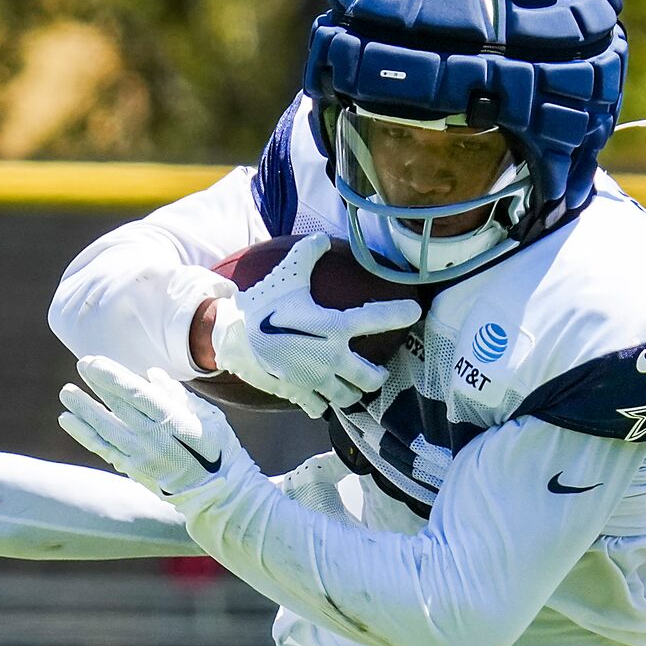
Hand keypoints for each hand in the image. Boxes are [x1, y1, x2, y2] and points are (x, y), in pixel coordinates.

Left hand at [59, 357, 251, 499]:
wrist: (218, 494)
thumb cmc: (219, 449)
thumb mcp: (209, 417)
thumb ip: (178, 395)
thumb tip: (151, 374)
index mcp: (174, 421)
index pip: (136, 393)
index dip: (112, 376)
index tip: (95, 361)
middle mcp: (153, 438)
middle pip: (118, 406)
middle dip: (97, 384)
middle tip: (81, 363)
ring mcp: (140, 456)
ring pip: (104, 428)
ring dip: (82, 409)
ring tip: (65, 391)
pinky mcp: (132, 469)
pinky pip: (102, 448)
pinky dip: (83, 433)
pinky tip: (67, 419)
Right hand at [210, 233, 420, 413]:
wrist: (231, 337)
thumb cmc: (262, 305)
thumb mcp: (287, 275)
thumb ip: (309, 254)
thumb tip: (322, 237)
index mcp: (334, 327)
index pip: (378, 319)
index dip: (400, 314)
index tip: (414, 311)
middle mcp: (331, 358)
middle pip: (370, 378)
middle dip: (377, 376)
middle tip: (376, 371)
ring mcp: (314, 380)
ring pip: (348, 398)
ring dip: (351, 393)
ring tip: (349, 386)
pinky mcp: (297, 393)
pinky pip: (318, 408)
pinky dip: (321, 404)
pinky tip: (319, 396)